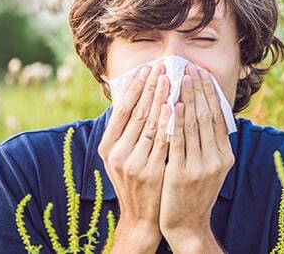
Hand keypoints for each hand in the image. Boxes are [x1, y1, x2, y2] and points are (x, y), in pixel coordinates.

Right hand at [97, 63, 170, 252]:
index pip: (122, 110)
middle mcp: (117, 154)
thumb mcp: (121, 156)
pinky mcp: (151, 172)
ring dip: (161, 99)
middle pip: (136, 113)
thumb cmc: (134, 179)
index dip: (135, 88)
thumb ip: (126, 131)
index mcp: (108, 147)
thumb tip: (135, 96)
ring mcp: (133, 164)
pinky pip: (162, 142)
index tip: (147, 68)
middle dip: (150, 87)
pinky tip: (175, 106)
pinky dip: (168, 123)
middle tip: (162, 67)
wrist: (141, 216)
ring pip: (149, 124)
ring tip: (170, 79)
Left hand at [159, 64, 234, 252]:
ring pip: (194, 125)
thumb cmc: (194, 192)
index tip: (203, 74)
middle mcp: (216, 159)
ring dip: (187, 98)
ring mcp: (200, 167)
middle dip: (199, 90)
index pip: (218, 117)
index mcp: (225, 156)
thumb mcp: (210, 168)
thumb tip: (206, 113)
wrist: (187, 224)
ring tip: (180, 78)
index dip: (211, 94)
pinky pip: (178, 141)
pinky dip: (176, 121)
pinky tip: (173, 105)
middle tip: (191, 68)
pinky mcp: (181, 173)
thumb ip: (209, 144)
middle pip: (207, 116)